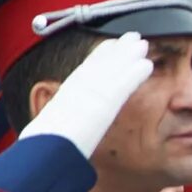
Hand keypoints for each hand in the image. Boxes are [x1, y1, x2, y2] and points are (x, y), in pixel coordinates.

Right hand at [20, 31, 154, 159]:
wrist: (43, 154)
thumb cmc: (43, 153)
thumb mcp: (50, 140)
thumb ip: (61, 136)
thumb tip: (59, 147)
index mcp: (63, 101)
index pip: (84, 73)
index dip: (98, 58)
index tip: (109, 46)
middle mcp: (75, 92)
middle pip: (100, 65)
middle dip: (116, 50)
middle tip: (131, 37)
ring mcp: (90, 95)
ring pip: (112, 69)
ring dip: (128, 55)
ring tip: (143, 44)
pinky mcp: (103, 103)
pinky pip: (123, 85)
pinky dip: (135, 74)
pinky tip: (148, 65)